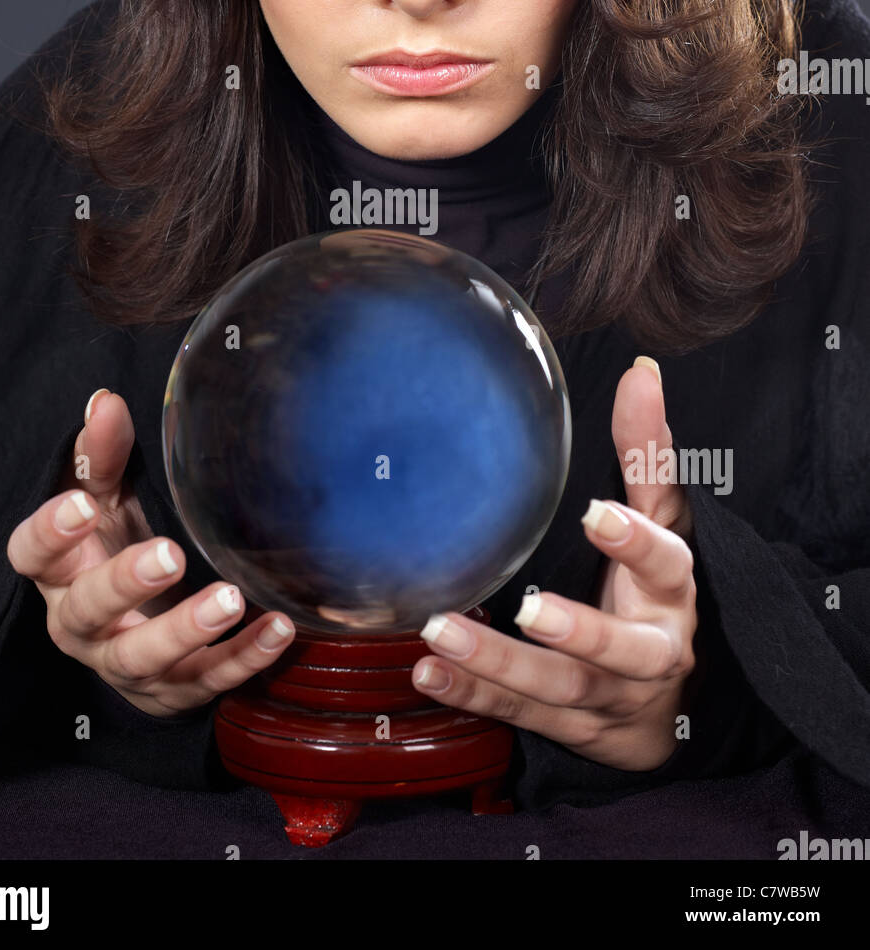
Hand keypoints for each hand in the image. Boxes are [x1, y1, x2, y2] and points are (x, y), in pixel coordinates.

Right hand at [6, 388, 295, 715]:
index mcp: (59, 571)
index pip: (32, 554)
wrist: (141, 627)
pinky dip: (245, 658)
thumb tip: (106, 402)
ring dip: (188, 630)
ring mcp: (125, 664)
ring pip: (144, 658)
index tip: (81, 503)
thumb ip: (104, 455)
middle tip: (169, 554)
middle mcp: (81, 624)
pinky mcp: (173, 691)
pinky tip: (278, 629)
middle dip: (126, 584)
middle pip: (89, 611)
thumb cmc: (117, 546)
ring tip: (231, 598)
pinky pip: (208, 681)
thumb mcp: (108, 498)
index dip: (50, 532)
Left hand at [411, 356, 697, 770]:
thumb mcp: (662, 525)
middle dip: (578, 631)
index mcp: (671, 592)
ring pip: (559, 688)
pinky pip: (518, 713)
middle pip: (620, 648)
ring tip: (441, 634)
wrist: (663, 710)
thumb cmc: (654, 596)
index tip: (598, 513)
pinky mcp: (569, 727)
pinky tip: (428, 672)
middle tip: (530, 609)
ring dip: (500, 662)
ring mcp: (608, 697)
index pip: (668, 564)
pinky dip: (473, 694)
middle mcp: (648, 651)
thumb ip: (646, 455)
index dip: (638, 542)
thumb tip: (641, 371)